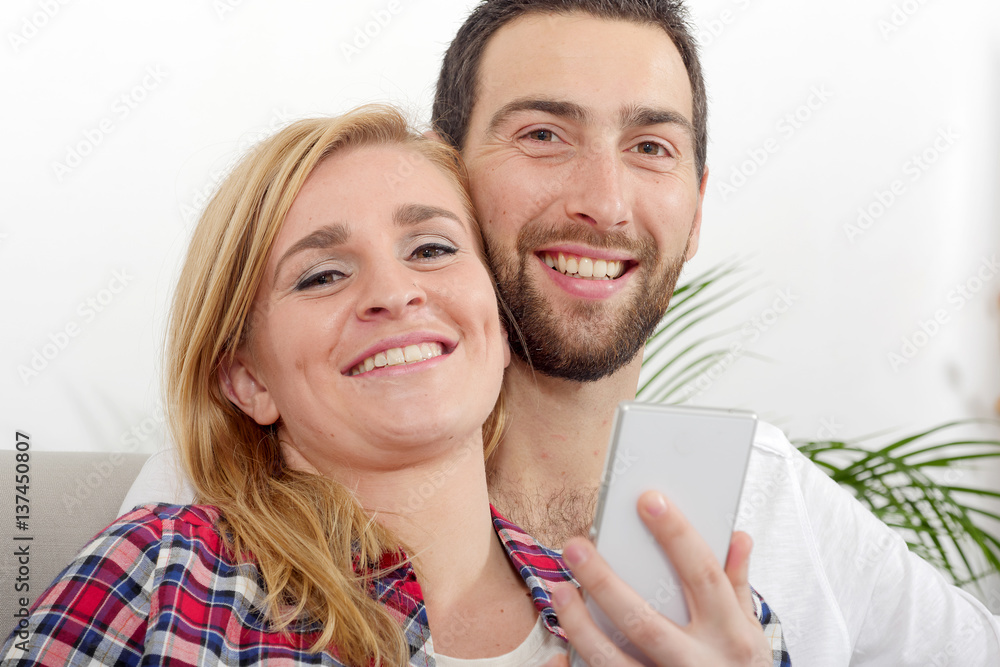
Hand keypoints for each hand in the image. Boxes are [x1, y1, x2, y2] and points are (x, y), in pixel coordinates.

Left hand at [551, 490, 771, 665]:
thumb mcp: (750, 637)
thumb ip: (738, 587)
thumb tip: (738, 536)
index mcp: (731, 635)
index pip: (702, 575)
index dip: (676, 535)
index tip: (648, 500)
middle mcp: (700, 664)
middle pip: (644, 620)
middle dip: (605, 582)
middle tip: (575, 545)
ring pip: (614, 661)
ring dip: (580, 626)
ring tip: (558, 591)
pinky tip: (555, 655)